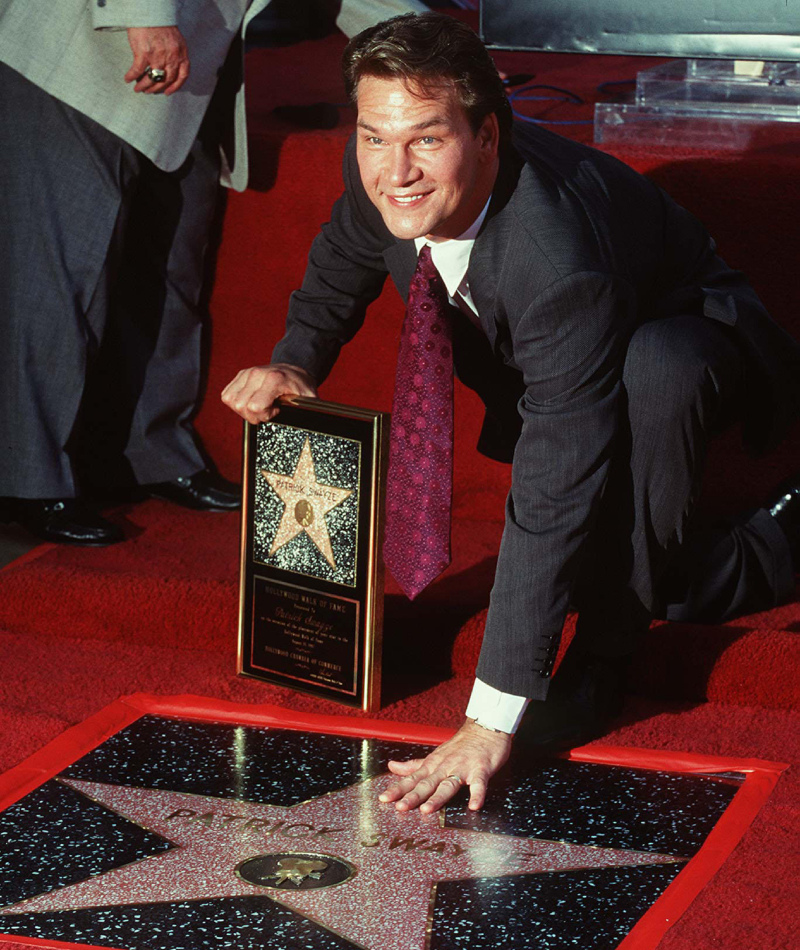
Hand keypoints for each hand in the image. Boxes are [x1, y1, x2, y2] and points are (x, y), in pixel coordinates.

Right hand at [125, 27, 189, 95]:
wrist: (149, 11)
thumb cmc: (161, 23)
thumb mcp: (176, 39)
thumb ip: (176, 53)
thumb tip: (169, 66)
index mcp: (181, 53)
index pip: (182, 76)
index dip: (174, 87)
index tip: (167, 92)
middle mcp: (171, 57)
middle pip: (166, 80)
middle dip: (156, 88)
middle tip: (149, 91)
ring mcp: (158, 56)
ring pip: (152, 78)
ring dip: (144, 86)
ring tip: (138, 89)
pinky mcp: (143, 53)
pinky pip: (137, 70)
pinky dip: (131, 76)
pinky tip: (127, 79)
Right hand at [221, 363, 317, 423]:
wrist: (295, 370)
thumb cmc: (301, 387)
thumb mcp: (310, 400)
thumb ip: (307, 412)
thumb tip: (306, 425)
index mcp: (275, 379)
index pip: (255, 406)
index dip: (265, 415)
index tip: (277, 410)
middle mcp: (258, 373)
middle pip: (241, 406)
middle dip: (254, 415)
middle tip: (268, 410)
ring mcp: (247, 373)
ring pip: (231, 401)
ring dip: (244, 409)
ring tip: (260, 406)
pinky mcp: (240, 375)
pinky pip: (227, 395)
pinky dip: (237, 402)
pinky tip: (252, 401)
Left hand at [379, 719, 511, 813]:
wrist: (484, 729)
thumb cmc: (460, 745)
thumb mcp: (435, 755)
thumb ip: (414, 765)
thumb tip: (392, 767)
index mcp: (433, 765)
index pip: (412, 779)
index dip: (398, 789)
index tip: (384, 799)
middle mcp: (445, 767)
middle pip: (427, 783)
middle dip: (413, 796)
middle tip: (400, 807)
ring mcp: (463, 767)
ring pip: (448, 784)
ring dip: (438, 797)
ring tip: (427, 810)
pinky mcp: (481, 769)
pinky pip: (479, 783)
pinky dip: (477, 794)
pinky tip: (474, 806)